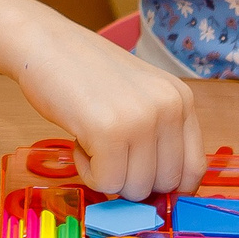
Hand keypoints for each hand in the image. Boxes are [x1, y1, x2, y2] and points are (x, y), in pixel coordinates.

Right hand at [4, 14, 202, 199]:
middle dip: (132, 179)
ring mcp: (141, 119)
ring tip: (91, 138)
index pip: (194, 168)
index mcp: (181, 99)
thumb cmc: (85, 73)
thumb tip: (163, 193)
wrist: (44, 44)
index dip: (168, 187)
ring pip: (135, 189)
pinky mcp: (109, 131)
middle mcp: (169, 108)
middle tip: (107, 151)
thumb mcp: (139, 96)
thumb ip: (158, 134)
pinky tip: (78, 141)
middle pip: (164, 184)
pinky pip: (106, 182)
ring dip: (107, 174)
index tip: (144, 184)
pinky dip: (87, 172)